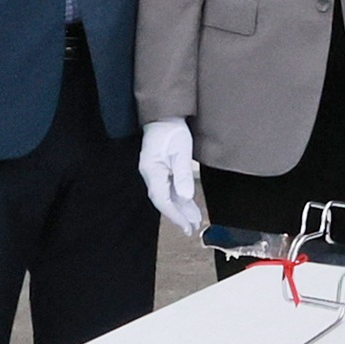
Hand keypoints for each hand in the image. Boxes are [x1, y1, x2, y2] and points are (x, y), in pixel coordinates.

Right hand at [137, 118, 205, 237]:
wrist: (164, 115)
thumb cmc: (171, 131)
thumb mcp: (181, 152)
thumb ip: (183, 176)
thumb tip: (186, 197)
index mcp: (152, 171)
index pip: (162, 200)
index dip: (174, 215)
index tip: (186, 225)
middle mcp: (150, 174)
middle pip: (164, 200)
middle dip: (179, 215)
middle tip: (192, 228)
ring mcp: (154, 172)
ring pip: (167, 195)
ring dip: (181, 207)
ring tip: (194, 219)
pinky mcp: (159, 169)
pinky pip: (169, 187)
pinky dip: (179, 196)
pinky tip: (188, 203)